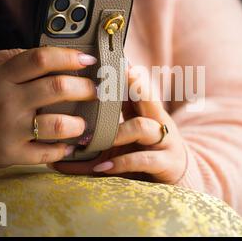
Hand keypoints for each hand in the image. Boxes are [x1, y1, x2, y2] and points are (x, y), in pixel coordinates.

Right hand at [0, 47, 96, 170]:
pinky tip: (69, 144)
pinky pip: (46, 154)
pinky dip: (63, 149)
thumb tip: (47, 54)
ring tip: (83, 122)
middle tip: (94, 90)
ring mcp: (10, 130)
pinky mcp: (11, 154)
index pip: (41, 59)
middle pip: (57, 88)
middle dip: (85, 88)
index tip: (87, 59)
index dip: (69, 56)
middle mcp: (7, 101)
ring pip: (57, 125)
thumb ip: (12, 57)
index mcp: (1, 76)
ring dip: (78, 123)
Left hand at [51, 65, 187, 183]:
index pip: (136, 87)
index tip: (110, 61)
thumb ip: (99, 143)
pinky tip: (103, 167)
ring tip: (93, 139)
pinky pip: (143, 159)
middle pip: (147, 96)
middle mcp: (157, 122)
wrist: (179, 180)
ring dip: (117, 132)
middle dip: (131, 84)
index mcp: (146, 112)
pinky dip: (121, 162)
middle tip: (110, 78)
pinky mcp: (166, 164)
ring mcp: (164, 141)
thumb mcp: (123, 146)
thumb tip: (62, 149)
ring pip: (142, 127)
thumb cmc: (144, 156)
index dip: (125, 73)